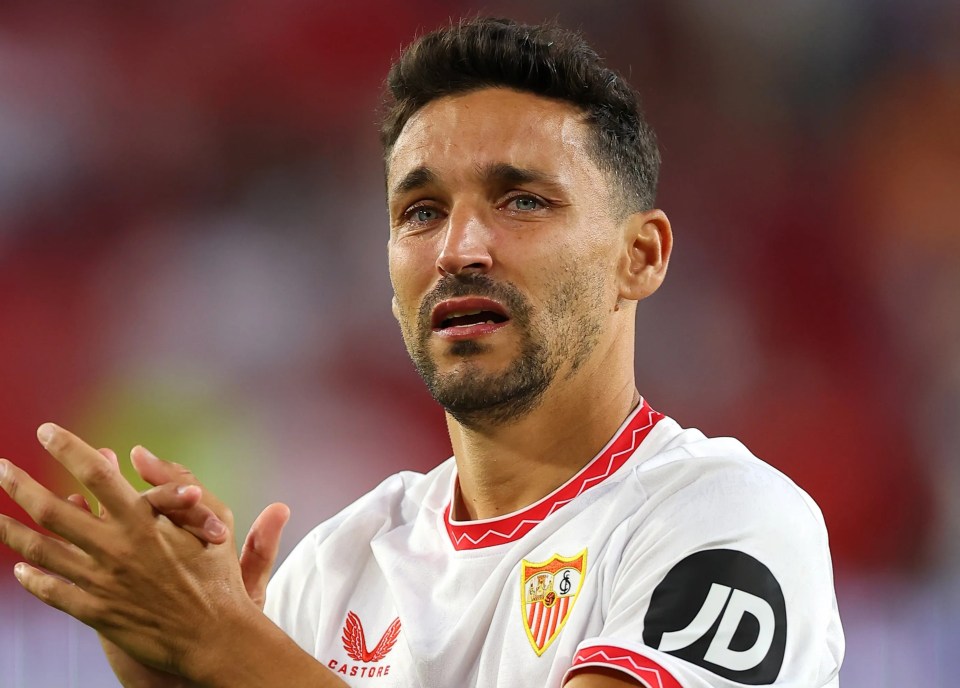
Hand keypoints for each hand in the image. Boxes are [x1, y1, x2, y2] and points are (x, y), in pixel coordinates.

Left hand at [0, 423, 282, 681]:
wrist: (214, 637)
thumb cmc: (217, 574)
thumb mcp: (214, 518)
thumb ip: (177, 481)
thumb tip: (138, 453)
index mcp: (144, 521)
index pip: (96, 475)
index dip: (68, 449)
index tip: (47, 432)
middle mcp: (115, 549)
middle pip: (51, 512)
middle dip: (19, 485)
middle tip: (1, 468)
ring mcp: (100, 582)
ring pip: (40, 552)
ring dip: (10, 530)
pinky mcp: (96, 613)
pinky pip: (52, 592)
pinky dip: (32, 579)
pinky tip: (20, 569)